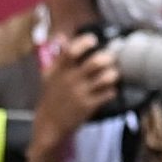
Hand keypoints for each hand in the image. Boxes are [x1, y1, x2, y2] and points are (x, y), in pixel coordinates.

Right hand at [32, 34, 117, 155]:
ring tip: (112, 75)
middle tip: (111, 59)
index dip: (85, 42)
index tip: (93, 40)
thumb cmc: (51, 97)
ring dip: (113, 74)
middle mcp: (70, 80)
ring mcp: (80, 93)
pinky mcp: (89, 106)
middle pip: (95, 62)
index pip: (71, 51)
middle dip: (108, 58)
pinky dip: (113, 90)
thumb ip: (58, 56)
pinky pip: (109, 93)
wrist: (48, 125)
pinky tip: (109, 90)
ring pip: (106, 77)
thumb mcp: (49, 76)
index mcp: (59, 71)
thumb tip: (62, 36)